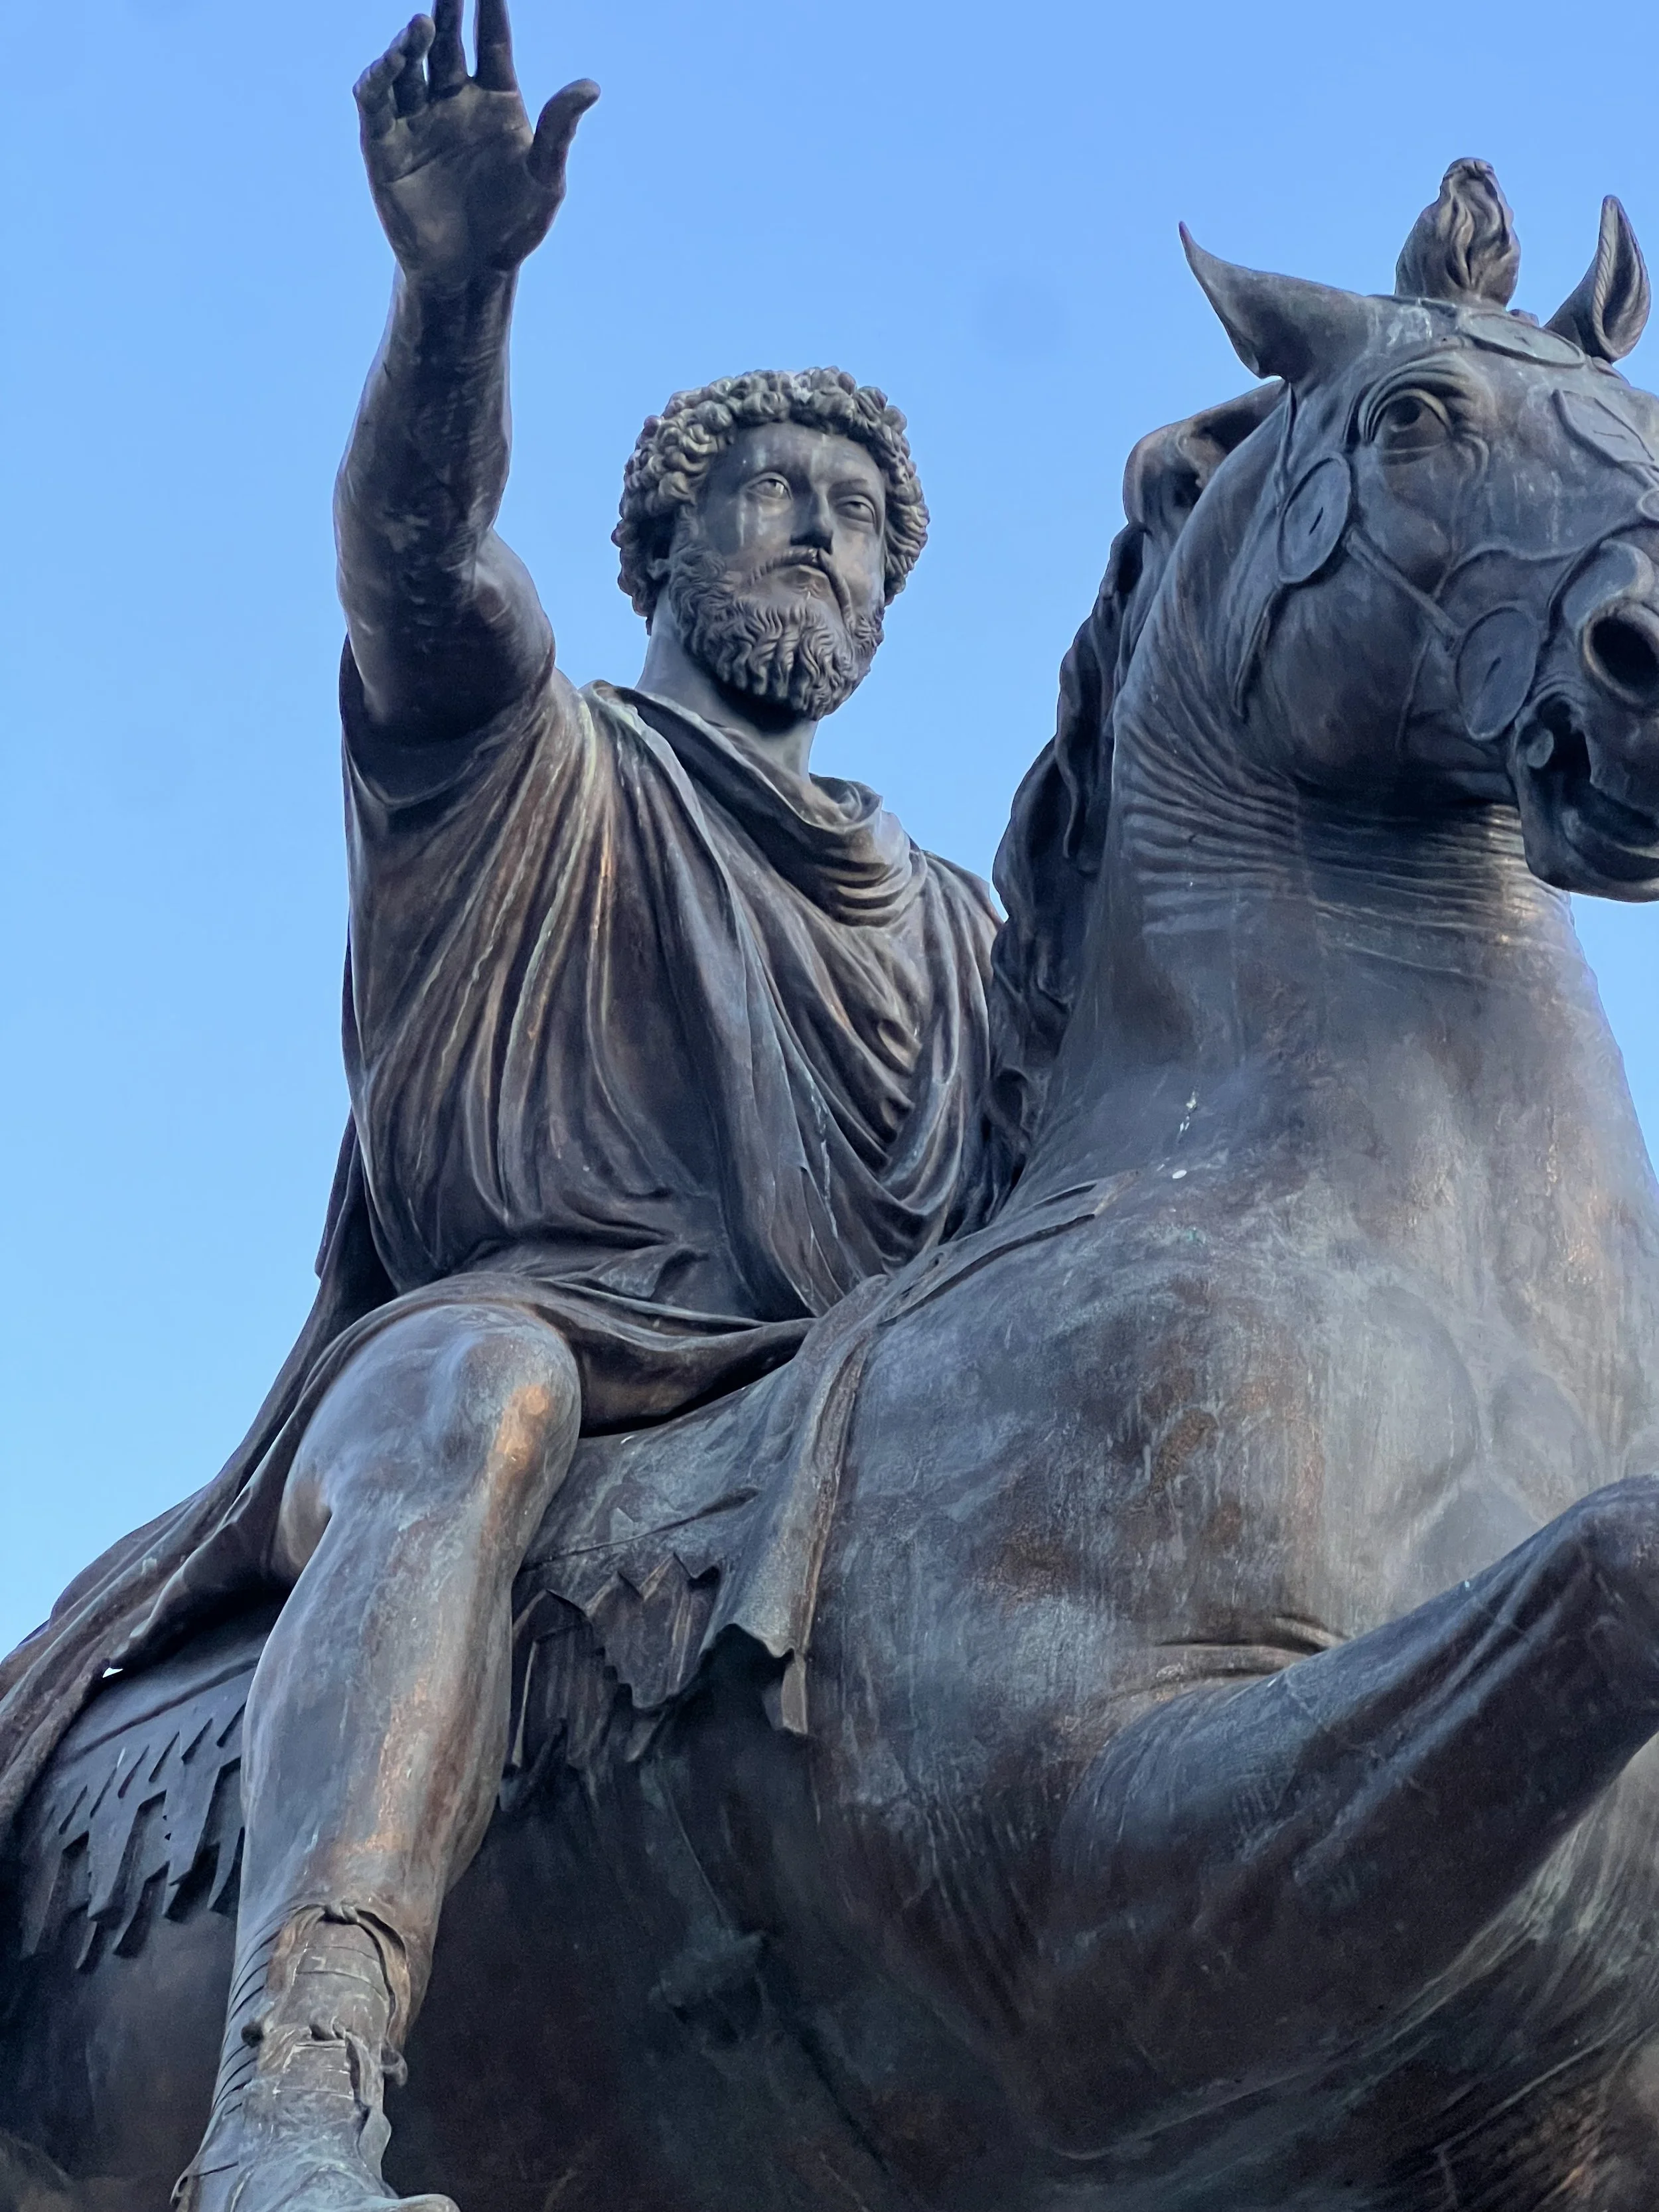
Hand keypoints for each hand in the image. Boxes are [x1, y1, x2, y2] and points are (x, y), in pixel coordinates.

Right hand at [354, 0, 597, 287]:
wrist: (472, 272)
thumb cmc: (513, 226)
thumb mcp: (546, 179)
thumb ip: (559, 130)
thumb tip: (591, 86)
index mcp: (495, 99)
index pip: (492, 40)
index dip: (490, 8)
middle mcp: (453, 99)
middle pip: (444, 42)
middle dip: (445, 10)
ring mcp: (417, 119)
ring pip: (406, 66)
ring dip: (409, 44)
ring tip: (422, 26)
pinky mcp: (385, 146)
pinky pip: (374, 103)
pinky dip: (376, 79)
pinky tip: (388, 64)